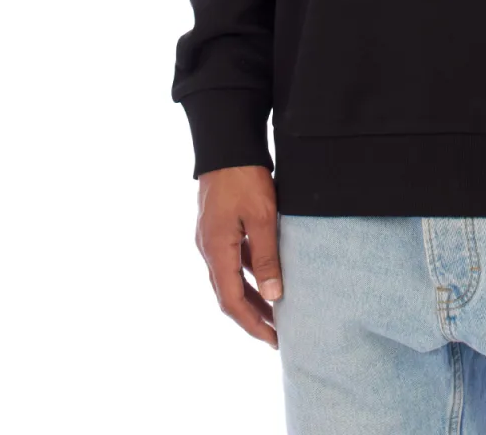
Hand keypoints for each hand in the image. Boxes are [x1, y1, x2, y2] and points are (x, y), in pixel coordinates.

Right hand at [195, 165, 282, 348]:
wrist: (227, 145)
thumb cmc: (245, 179)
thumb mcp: (263, 218)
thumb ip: (267, 258)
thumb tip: (274, 297)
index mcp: (216, 251)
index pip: (231, 301)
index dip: (252, 324)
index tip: (273, 340)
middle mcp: (208, 249)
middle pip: (228, 294)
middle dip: (252, 317)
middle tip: (277, 335)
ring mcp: (211, 238)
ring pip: (230, 277)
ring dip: (251, 296)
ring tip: (275, 312)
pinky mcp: (218, 226)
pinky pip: (232, 259)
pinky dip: (248, 273)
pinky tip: (266, 276)